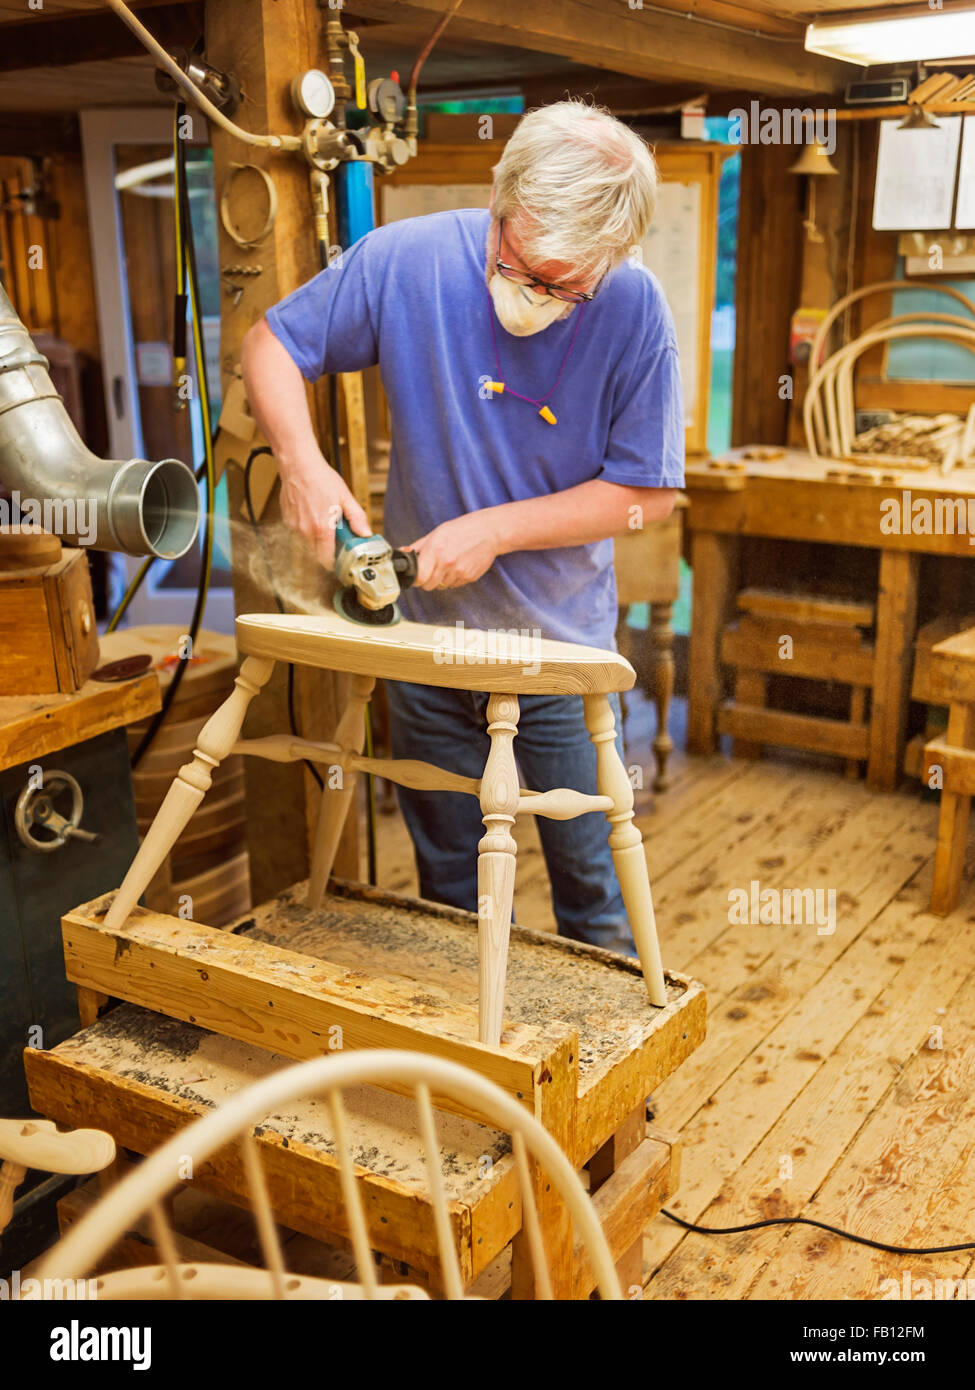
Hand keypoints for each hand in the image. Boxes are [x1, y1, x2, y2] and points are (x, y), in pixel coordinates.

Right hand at [277, 452, 370, 568]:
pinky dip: (307, 530)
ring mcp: (294, 526)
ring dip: (316, 540)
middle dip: (327, 551)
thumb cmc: (321, 478)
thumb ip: (357, 518)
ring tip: (324, 522)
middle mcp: (305, 531)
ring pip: (307, 544)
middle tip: (336, 540)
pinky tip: (313, 515)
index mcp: (321, 528)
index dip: (334, 563)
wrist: (298, 465)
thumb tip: (365, 533)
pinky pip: (299, 533)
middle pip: (316, 554)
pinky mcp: (287, 521)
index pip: (326, 559)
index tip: (340, 561)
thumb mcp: (345, 497)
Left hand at [406, 511, 501, 590]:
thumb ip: (418, 547)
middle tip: (432, 569)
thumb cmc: (461, 529)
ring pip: (442, 586)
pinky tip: (459, 565)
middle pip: (429, 586)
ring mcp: (459, 572)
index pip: (419, 578)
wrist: (489, 531)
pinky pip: (455, 585)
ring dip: (442, 579)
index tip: (417, 575)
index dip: (416, 579)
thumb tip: (402, 553)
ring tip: (449, 563)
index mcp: (435, 551)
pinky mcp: (469, 578)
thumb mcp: (436, 533)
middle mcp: (446, 563)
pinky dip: (454, 578)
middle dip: (427, 580)